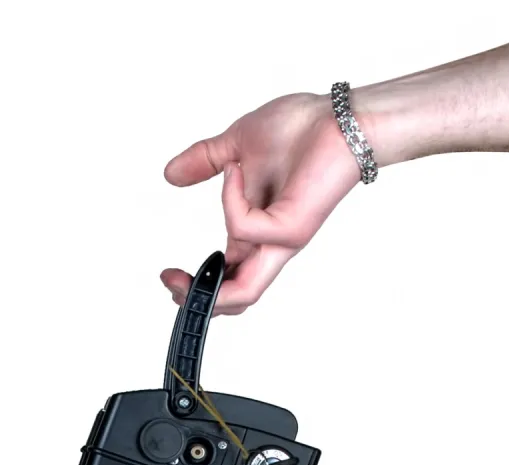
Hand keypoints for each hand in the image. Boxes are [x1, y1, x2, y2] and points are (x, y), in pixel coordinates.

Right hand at [161, 93, 365, 314]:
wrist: (341, 117)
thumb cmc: (301, 130)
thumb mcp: (235, 145)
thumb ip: (204, 162)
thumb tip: (171, 175)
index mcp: (257, 232)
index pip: (228, 278)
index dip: (196, 287)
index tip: (168, 273)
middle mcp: (271, 244)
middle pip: (237, 300)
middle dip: (197, 302)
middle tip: (170, 282)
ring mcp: (283, 239)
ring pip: (245, 292)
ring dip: (207, 287)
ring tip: (178, 270)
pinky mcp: (293, 228)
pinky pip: (244, 228)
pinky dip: (229, 200)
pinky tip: (235, 169)